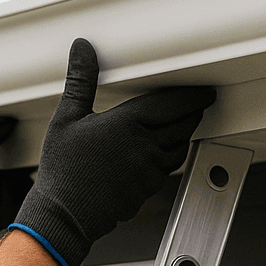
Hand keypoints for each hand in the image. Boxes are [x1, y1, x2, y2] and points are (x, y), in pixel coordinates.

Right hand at [13, 38, 214, 265]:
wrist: (64, 215)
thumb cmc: (62, 170)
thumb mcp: (66, 118)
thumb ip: (81, 81)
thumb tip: (82, 50)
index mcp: (127, 124)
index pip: (173, 103)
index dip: (193, 95)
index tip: (203, 90)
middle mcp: (144, 146)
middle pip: (184, 124)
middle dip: (193, 111)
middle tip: (198, 102)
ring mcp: (149, 171)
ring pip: (180, 147)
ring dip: (184, 134)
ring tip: (182, 124)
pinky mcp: (147, 190)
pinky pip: (168, 169)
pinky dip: (170, 156)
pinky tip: (161, 152)